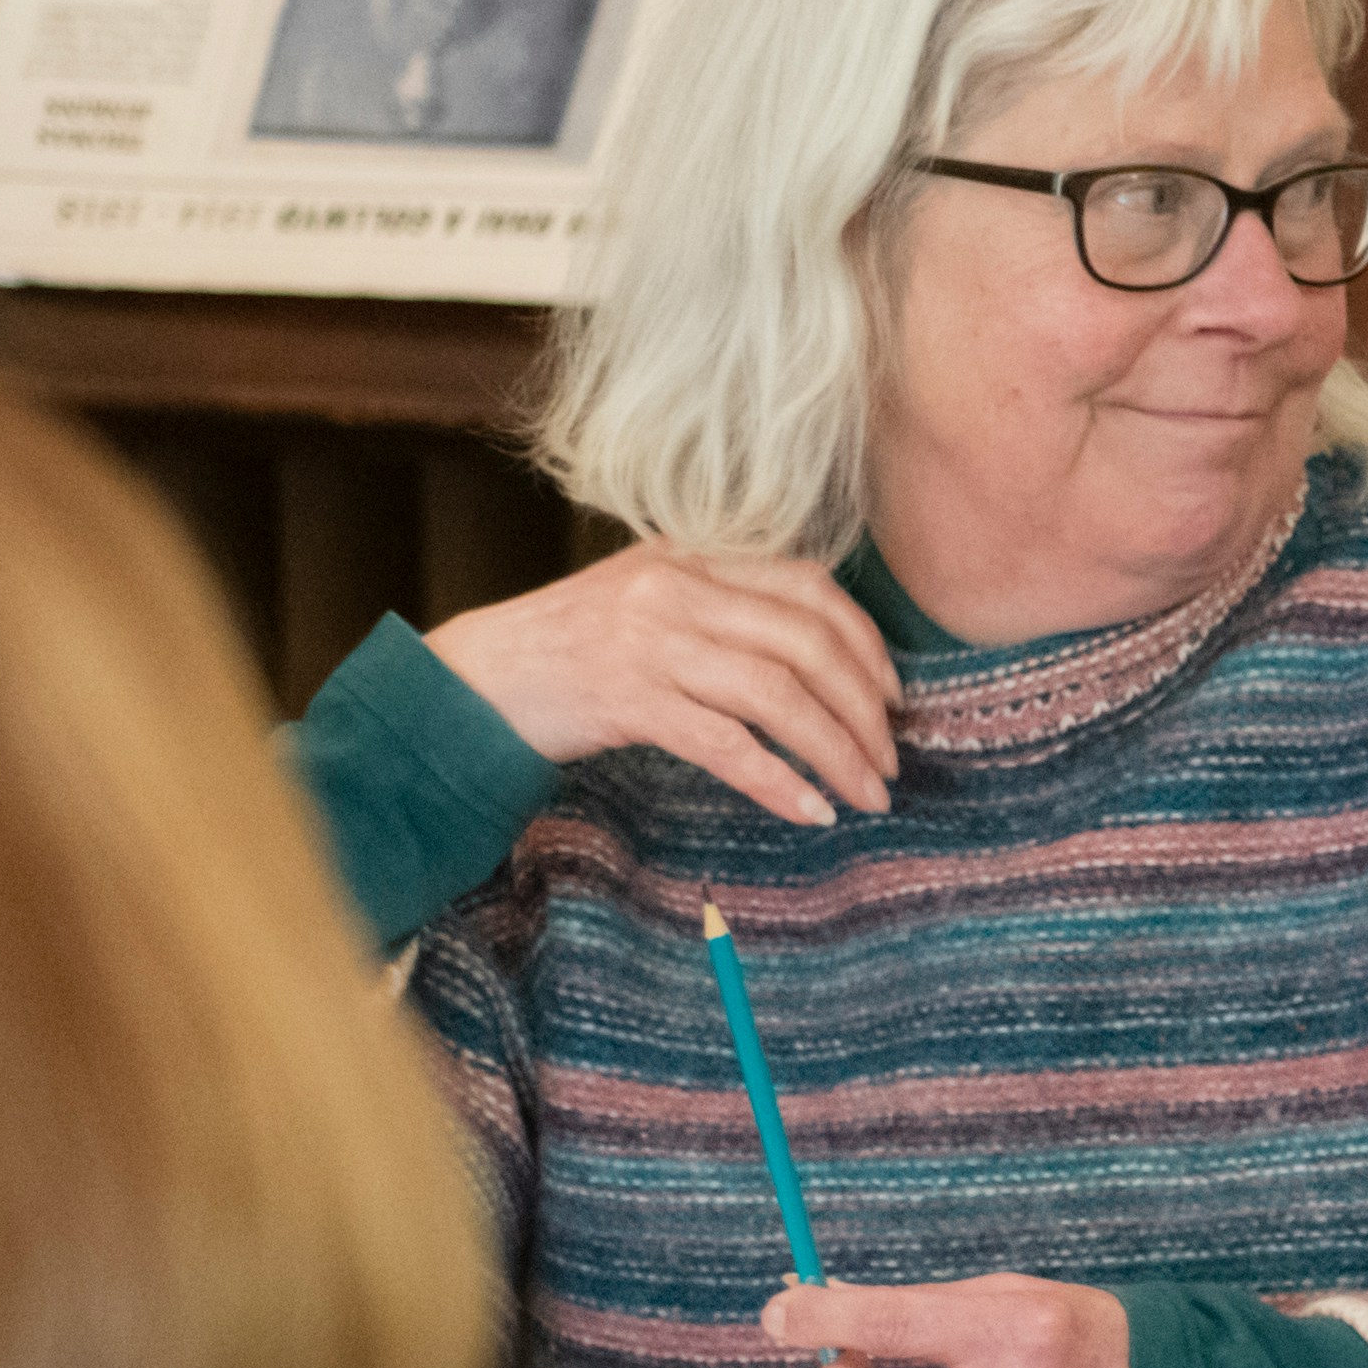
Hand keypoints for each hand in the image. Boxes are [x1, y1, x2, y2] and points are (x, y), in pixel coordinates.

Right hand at [424, 542, 894, 827]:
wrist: (475, 678)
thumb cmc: (568, 648)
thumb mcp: (646, 598)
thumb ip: (720, 606)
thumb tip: (815, 654)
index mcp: (691, 557)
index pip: (809, 586)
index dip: (865, 643)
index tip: (893, 694)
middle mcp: (677, 590)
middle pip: (807, 643)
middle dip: (864, 708)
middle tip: (889, 758)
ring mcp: (653, 643)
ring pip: (778, 694)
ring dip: (837, 750)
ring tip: (866, 794)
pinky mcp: (630, 700)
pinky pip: (728, 745)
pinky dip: (780, 781)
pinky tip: (811, 811)